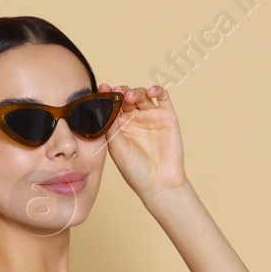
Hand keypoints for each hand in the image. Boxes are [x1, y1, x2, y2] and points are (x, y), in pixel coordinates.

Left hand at [100, 82, 187, 198]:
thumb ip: (109, 124)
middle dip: (121, 91)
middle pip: (126, 96)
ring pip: (142, 94)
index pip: (112, 104)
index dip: (107, 94)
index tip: (102, 88)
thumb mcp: (115, 146)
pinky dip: (157, 90)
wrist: (158, 183)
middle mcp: (135, 119)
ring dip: (136, 91)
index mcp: (119, 125)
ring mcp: (151, 116)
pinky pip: (163, 97)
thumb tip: (103, 103)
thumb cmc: (134, 169)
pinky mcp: (167, 116)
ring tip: (131, 96)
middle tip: (117, 92)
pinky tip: (151, 92)